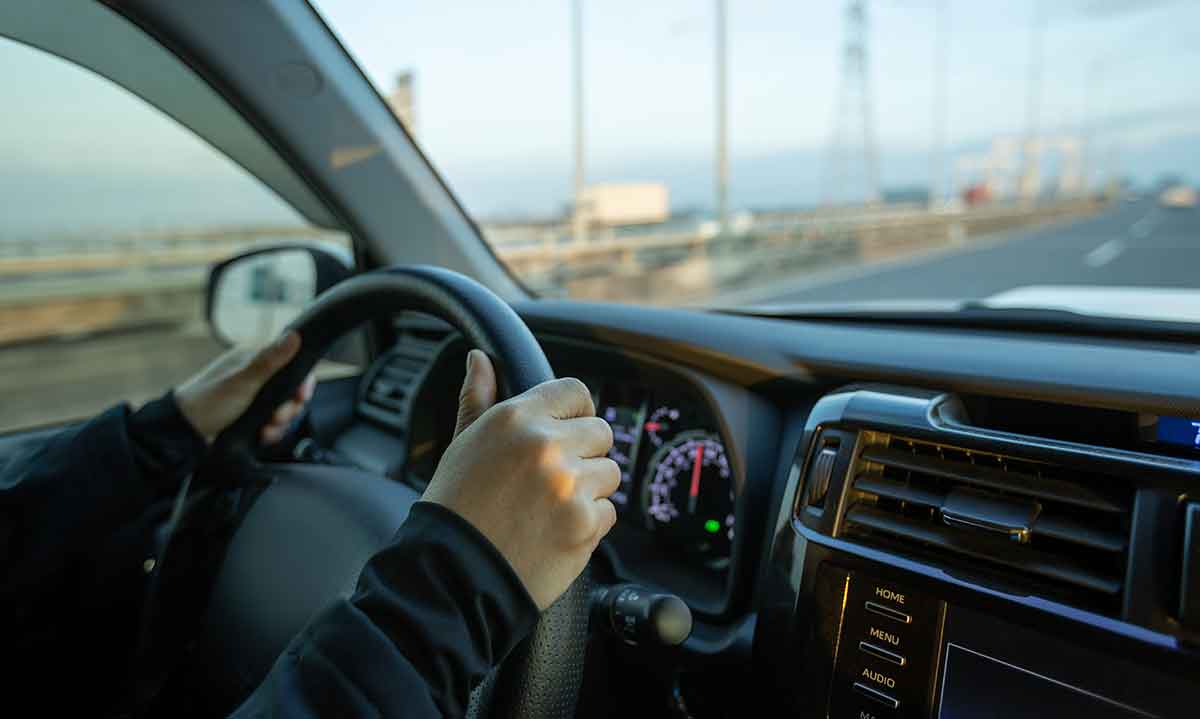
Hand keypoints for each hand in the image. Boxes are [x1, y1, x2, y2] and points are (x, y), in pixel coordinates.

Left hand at [175, 331, 316, 444]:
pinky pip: (273, 424)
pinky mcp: (250, 416)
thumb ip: (270, 361)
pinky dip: (272, 432)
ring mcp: (253, 397)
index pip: (290, 363)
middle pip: (290, 390)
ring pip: (283, 409)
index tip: (301, 395)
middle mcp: (255, 377)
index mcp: (253, 360)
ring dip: (281, 423)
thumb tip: (294, 336)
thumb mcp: (243, 381)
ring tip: (268, 430)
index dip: (301, 380)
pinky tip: (263, 436)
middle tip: (278, 417)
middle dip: (289, 407)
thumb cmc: (208, 402)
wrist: (184, 433)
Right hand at [421, 349, 618, 609]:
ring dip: (589, 490)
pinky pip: (609, 512)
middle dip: (585, 453)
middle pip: (601, 431)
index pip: (575, 392)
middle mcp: (547, 445)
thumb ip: (478, 398)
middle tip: (553, 479)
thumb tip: (480, 359)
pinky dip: (589, 524)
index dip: (575, 412)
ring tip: (549, 508)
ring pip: (610, 473)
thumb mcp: (462, 445)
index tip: (567, 432)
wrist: (451, 574)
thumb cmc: (454, 508)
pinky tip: (554, 532)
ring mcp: (569, 485)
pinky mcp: (585, 523)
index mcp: (516, 418)